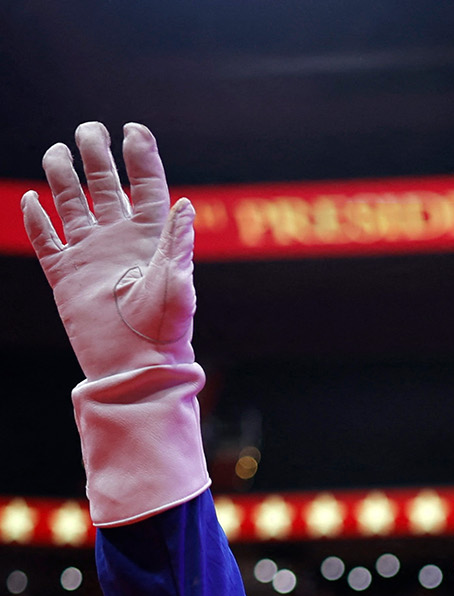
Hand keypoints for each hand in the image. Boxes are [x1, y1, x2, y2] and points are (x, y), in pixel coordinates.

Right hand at [22, 122, 194, 380]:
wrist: (134, 369)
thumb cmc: (164, 332)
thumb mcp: (178, 285)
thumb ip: (177, 242)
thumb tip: (184, 203)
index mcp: (150, 237)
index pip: (145, 185)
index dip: (140, 155)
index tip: (132, 130)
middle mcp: (119, 240)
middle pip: (104, 183)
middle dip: (96, 153)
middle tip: (89, 131)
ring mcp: (91, 255)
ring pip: (71, 203)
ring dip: (63, 176)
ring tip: (58, 152)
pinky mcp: (65, 276)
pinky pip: (45, 241)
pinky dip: (36, 220)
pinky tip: (31, 200)